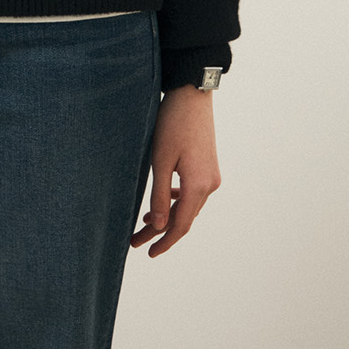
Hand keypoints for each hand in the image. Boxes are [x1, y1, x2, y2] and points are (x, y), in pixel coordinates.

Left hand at [130, 85, 220, 257]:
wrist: (192, 95)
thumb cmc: (173, 124)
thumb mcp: (160, 160)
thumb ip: (160, 195)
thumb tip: (159, 227)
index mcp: (199, 186)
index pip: (180, 225)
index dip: (164, 242)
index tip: (148, 253)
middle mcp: (210, 184)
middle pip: (184, 218)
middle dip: (161, 231)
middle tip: (136, 241)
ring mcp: (211, 175)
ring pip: (189, 206)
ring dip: (168, 215)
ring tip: (145, 222)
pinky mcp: (208, 166)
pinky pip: (193, 193)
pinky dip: (177, 200)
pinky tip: (164, 199)